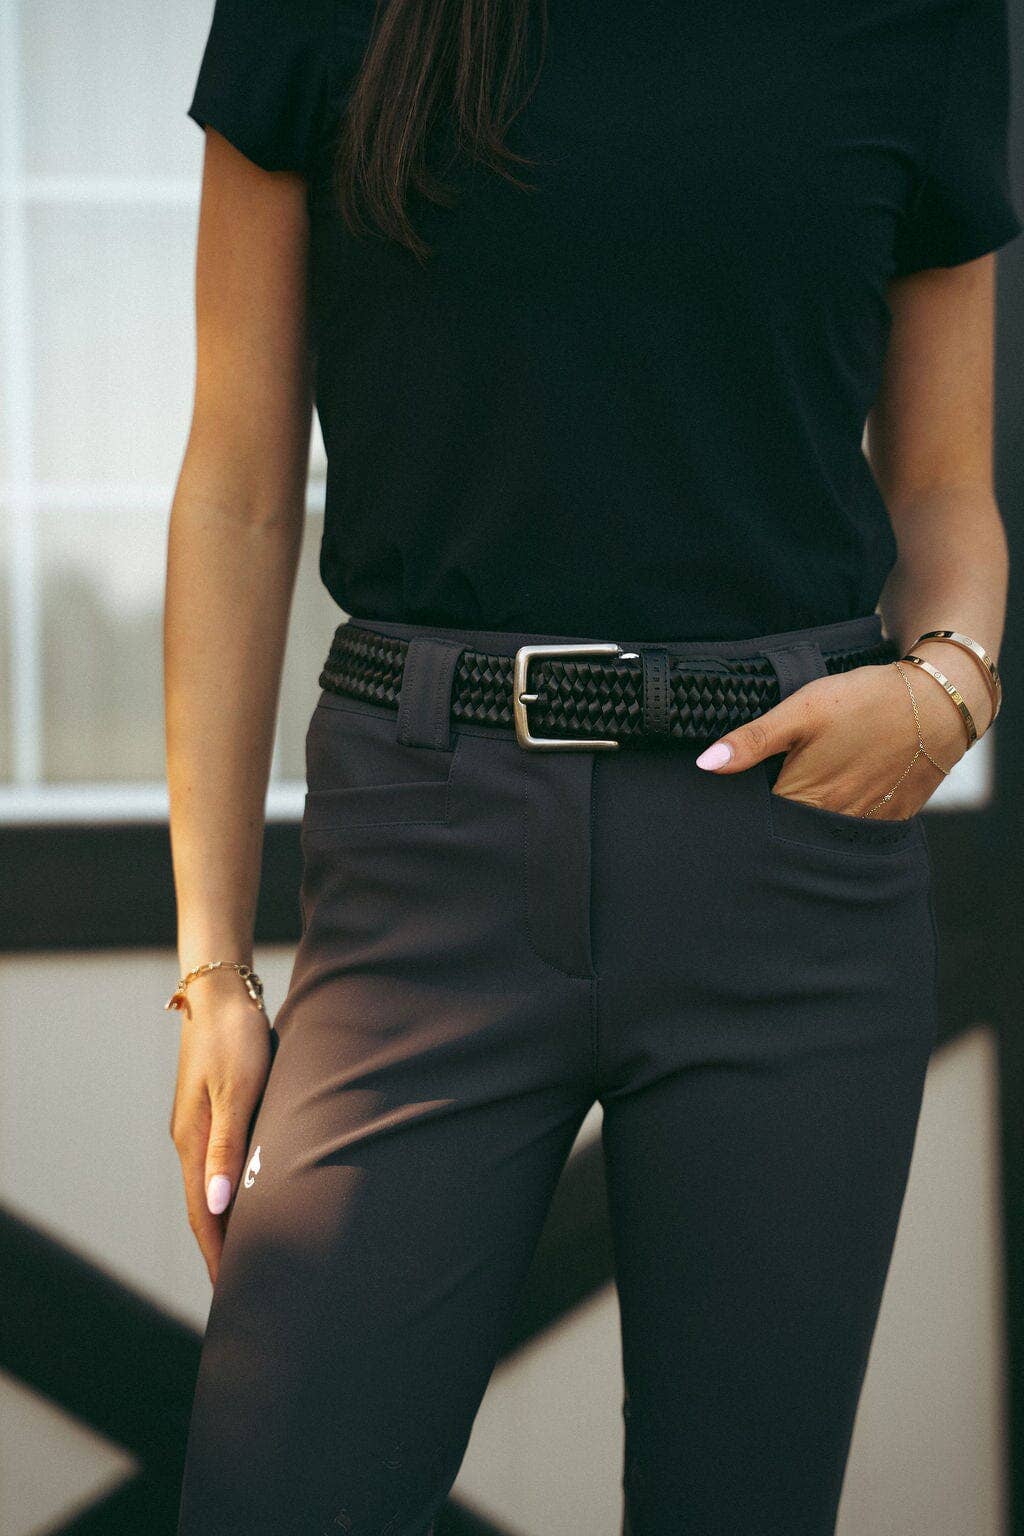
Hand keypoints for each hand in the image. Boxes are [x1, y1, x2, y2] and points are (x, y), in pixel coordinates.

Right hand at [168, 969, 271, 1285]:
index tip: (231, 1292)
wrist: (223, 992)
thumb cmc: (235, 1037)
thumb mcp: (238, 1091)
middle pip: (202, 1208)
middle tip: (245, 1287)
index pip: (200, 1214)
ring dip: (227, 1222)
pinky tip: (249, 1199)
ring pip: (210, 1187)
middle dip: (221, 1248)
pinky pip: (219, 1165)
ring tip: (249, 1254)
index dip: (217, 1254)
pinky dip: (232, 1191)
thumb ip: (228, 1147)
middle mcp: (190, 1139)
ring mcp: (198, 1125)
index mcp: (192, 1141)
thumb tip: (215, 1205)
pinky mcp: (212, 1110)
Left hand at [694, 660, 973, 819]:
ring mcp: (864, 824)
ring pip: (823, 836)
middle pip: (790, 834)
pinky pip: (856, 833)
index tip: (736, 801)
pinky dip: (842, 821)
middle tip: (769, 794)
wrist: (937, 704)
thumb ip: (752, 740)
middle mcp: (834, 822)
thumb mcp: (801, 711)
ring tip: (807, 794)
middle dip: (775, 823)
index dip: (744, 813)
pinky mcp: (890, 820)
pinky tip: (839, 798)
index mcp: (804, 799)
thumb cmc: (866, 702)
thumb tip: (706, 764)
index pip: (759, 824)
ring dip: (808, 824)